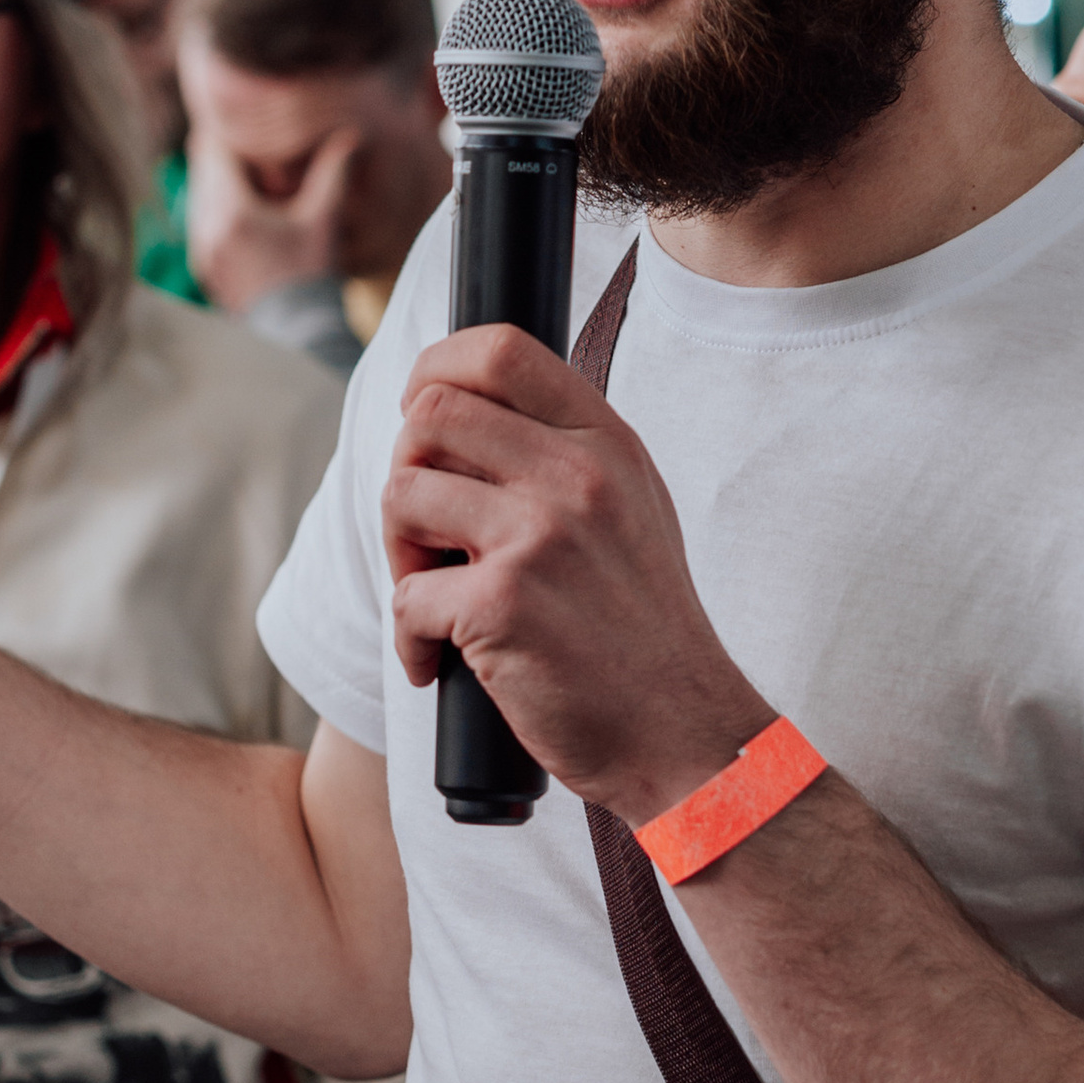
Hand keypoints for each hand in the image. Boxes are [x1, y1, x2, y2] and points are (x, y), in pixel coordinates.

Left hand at [186, 123, 358, 317]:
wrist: (298, 329)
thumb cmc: (313, 272)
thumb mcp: (324, 219)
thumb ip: (333, 173)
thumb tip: (351, 136)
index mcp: (233, 211)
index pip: (214, 150)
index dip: (228, 132)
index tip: (241, 121)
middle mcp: (207, 228)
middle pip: (199, 169)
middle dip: (219, 152)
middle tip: (240, 138)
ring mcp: (200, 249)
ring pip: (195, 193)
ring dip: (213, 178)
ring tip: (239, 169)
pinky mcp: (201, 265)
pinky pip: (197, 220)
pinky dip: (212, 205)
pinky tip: (235, 204)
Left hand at [383, 326, 766, 819]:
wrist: (682, 731)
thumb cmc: (643, 631)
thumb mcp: (632, 510)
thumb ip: (566, 455)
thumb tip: (464, 411)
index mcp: (606, 442)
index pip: (501, 350)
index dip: (435, 367)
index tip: (418, 411)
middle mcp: (577, 475)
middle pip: (429, 415)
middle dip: (407, 474)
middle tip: (428, 539)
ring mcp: (539, 536)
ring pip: (401, 494)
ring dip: (400, 555)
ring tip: (436, 599)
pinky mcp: (502, 604)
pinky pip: (405, 597)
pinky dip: (410, 640)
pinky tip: (440, 662)